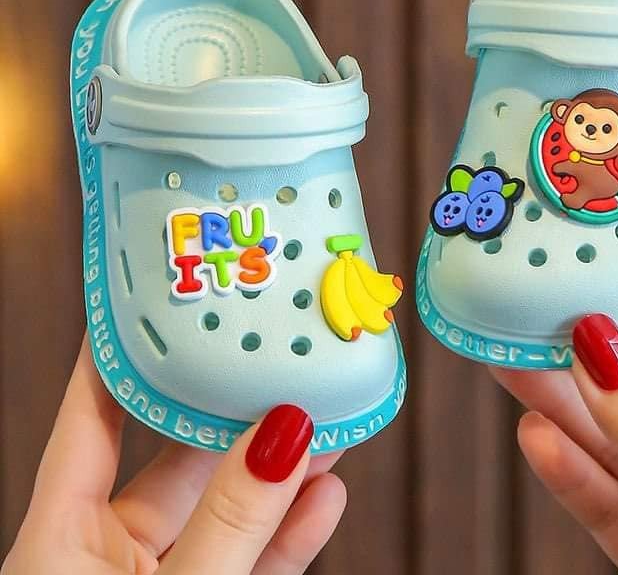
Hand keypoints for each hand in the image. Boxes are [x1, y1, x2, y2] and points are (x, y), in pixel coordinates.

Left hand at [2, 338, 345, 573]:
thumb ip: (228, 523)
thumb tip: (283, 434)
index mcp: (61, 542)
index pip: (90, 422)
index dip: (119, 356)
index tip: (153, 300)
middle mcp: (106, 556)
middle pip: (175, 460)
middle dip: (234, 415)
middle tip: (278, 367)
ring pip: (224, 511)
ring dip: (278, 473)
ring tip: (322, 423)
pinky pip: (252, 561)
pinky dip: (289, 534)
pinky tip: (323, 499)